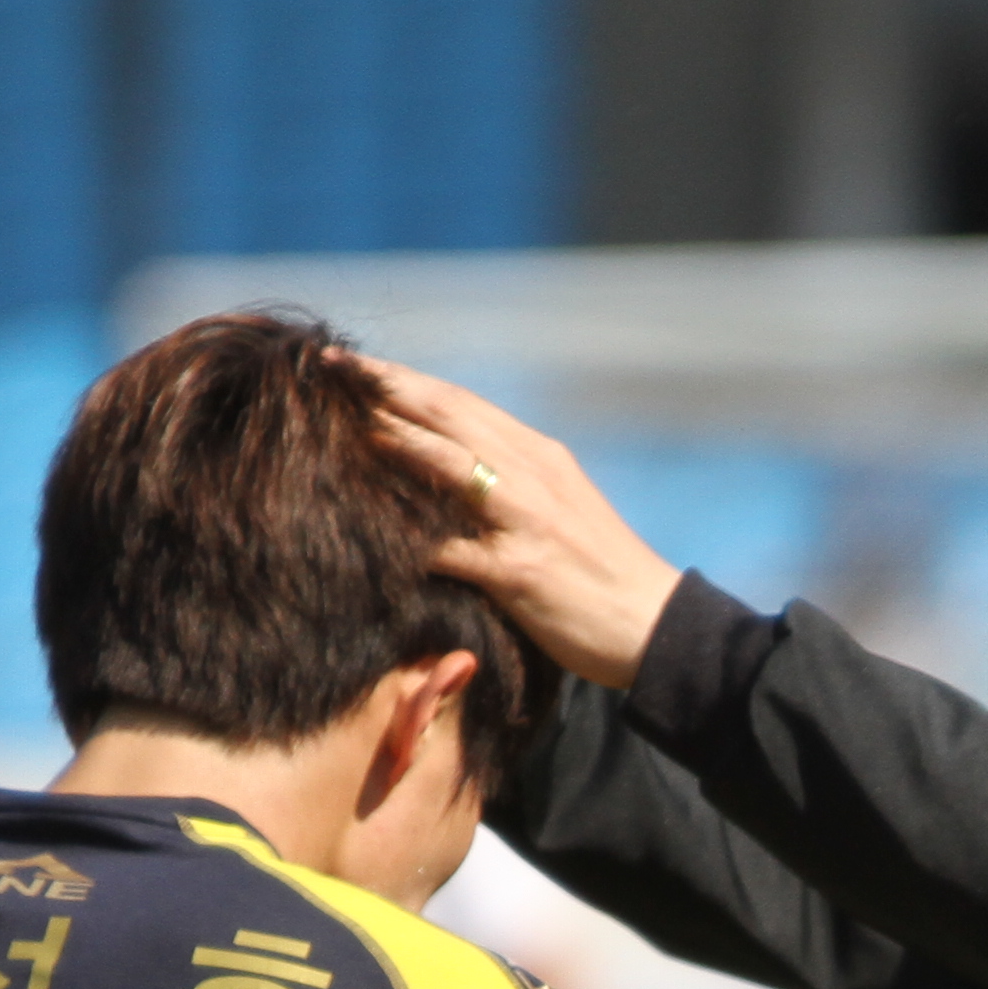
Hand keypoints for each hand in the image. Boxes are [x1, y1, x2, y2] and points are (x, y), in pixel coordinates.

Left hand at [363, 359, 686, 691]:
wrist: (654, 625)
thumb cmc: (602, 574)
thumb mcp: (561, 510)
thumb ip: (513, 485)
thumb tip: (454, 475)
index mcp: (540, 457)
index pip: (462, 402)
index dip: (407, 379)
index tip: (358, 364)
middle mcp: (532, 475)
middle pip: (449, 414)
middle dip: (387, 386)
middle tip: (333, 366)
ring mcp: (526, 519)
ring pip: (448, 462)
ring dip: (392, 437)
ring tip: (341, 420)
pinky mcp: (519, 570)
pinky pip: (450, 547)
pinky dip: (408, 534)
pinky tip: (366, 526)